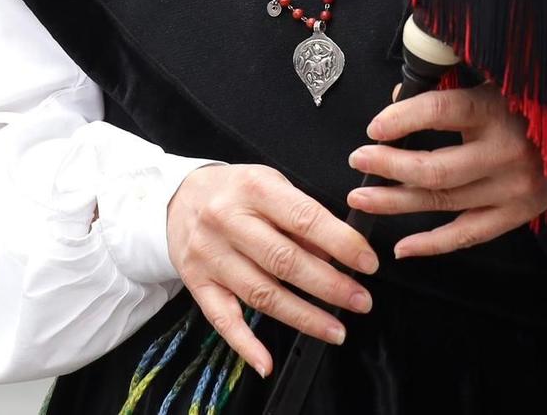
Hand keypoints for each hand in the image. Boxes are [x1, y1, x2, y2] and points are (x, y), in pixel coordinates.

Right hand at [165, 164, 377, 377]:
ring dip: (302, 317)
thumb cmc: (236, 191)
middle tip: (360, 301)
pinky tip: (267, 362)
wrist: (179, 198)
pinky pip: (222, 319)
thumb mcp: (271, 184)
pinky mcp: (197, 283)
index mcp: (254, 189)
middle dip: (329, 286)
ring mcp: (210, 255)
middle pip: (284, 261)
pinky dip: (245, 344)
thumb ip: (302, 215)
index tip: (367, 262)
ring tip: (335, 329)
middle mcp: (228, 221)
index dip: (340, 243)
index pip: (304, 218)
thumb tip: (338, 252)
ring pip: (261, 294)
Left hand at [346, 83, 546, 258]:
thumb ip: (447, 90)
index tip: (373, 127)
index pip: (440, 112)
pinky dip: (432, 245)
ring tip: (361, 198)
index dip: (401, 119)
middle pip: (434, 168)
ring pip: (443, 202)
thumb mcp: (495, 82)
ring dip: (396, 202)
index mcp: (497, 110)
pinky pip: (468, 235)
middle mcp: (503, 153)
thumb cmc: (532, 103)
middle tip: (358, 161)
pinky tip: (401, 247)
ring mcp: (511, 188)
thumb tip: (397, 99)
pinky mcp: (518, 214)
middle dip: (387, 166)